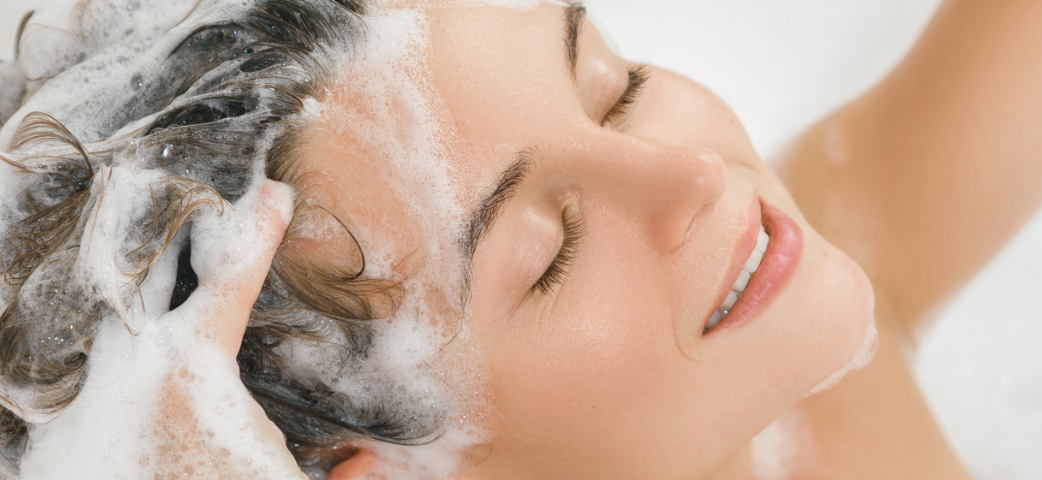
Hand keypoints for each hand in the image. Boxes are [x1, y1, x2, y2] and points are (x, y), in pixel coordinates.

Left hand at [14, 180, 306, 478]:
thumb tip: (370, 465)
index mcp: (193, 366)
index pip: (233, 272)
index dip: (257, 226)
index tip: (271, 190)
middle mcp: (126, 367)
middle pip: (149, 273)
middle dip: (177, 238)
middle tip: (200, 212)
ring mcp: (79, 398)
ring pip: (109, 328)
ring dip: (140, 305)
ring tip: (165, 281)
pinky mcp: (49, 440)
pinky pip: (87, 387)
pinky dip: (116, 375)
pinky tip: (137, 391)